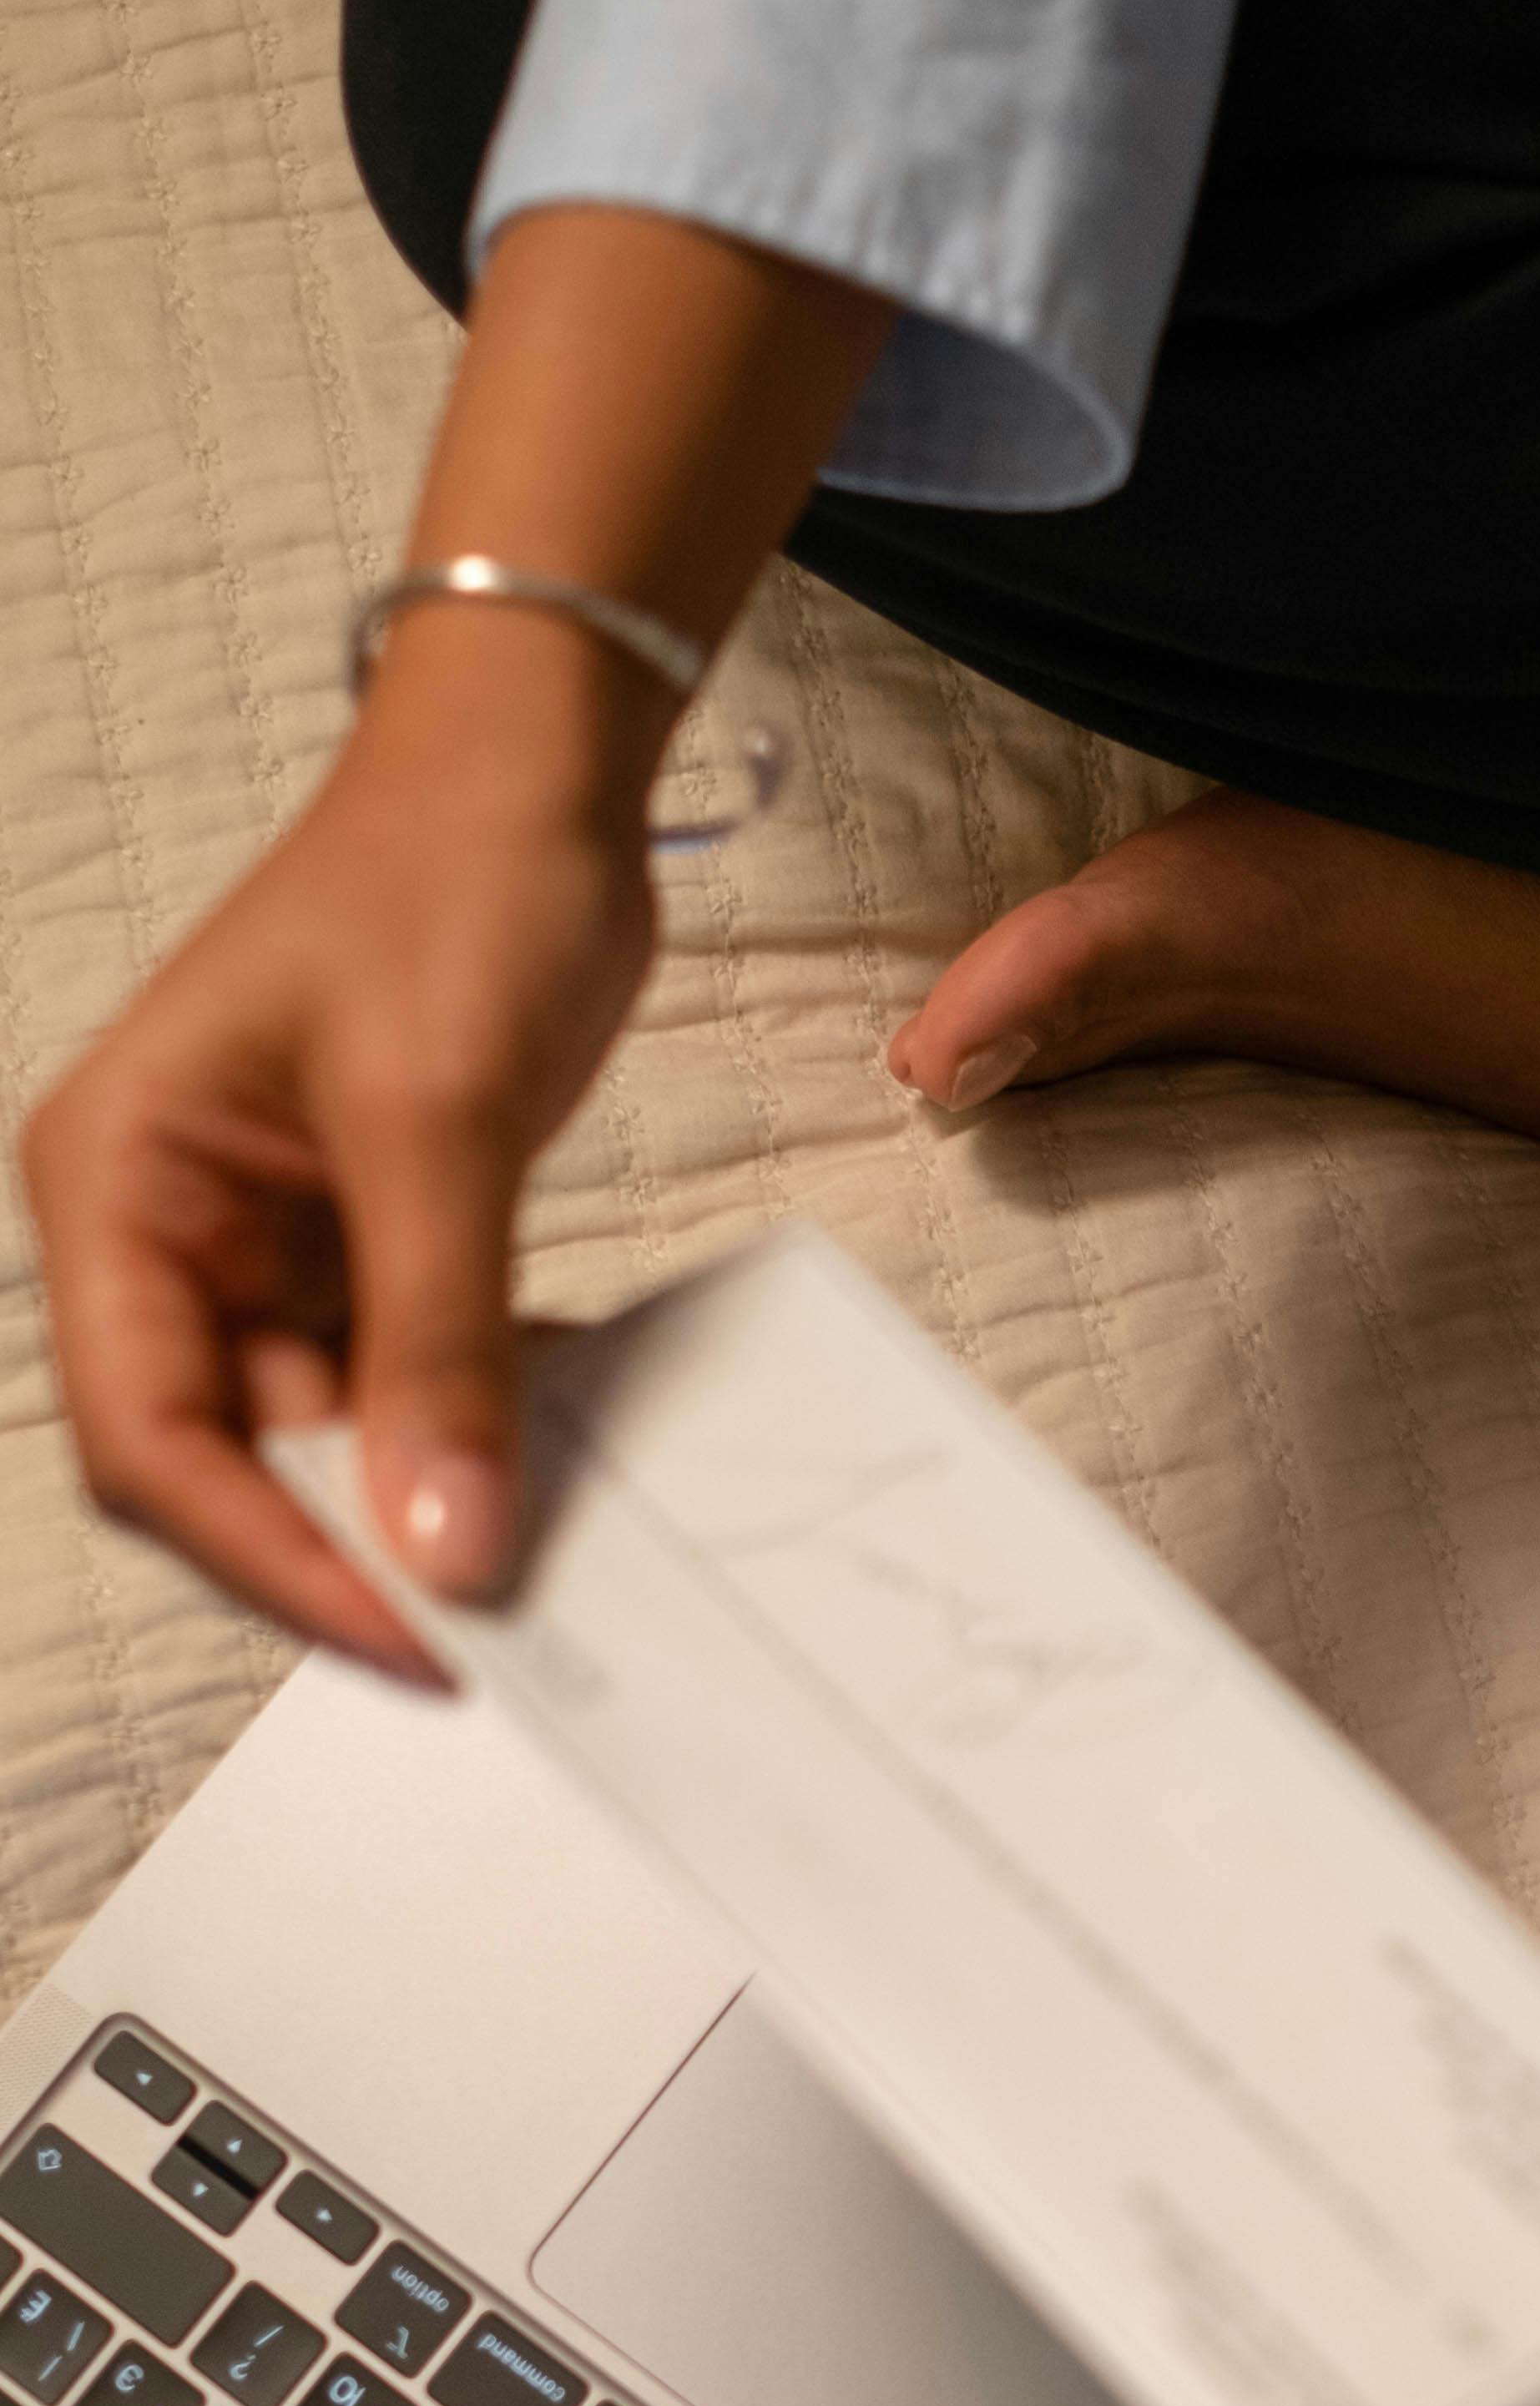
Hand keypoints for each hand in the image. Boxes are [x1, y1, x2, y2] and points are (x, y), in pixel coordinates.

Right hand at [24, 204, 899, 1660]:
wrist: (535, 771)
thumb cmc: (447, 886)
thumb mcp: (438, 1121)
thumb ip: (438, 1346)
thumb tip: (447, 1546)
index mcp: (117, 1185)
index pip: (152, 1436)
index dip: (269, 1555)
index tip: (407, 1633)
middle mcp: (166, 1228)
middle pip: (229, 1458)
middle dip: (348, 1541)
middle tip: (493, 1633)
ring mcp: (266, 1241)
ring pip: (326, 1434)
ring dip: (422, 1492)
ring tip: (546, 1556)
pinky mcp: (365, 1239)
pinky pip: (402, 1377)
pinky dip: (470, 1422)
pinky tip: (556, 1451)